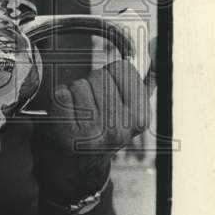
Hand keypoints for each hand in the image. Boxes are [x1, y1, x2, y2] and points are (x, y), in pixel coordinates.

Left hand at [40, 60, 151, 202]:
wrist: (78, 172)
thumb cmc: (102, 133)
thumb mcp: (130, 110)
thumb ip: (145, 78)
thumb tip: (154, 43)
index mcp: (140, 118)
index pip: (122, 68)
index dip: (112, 78)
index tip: (110, 98)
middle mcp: (120, 127)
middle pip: (99, 75)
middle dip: (92, 86)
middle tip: (91, 110)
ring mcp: (94, 132)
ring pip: (79, 83)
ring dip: (75, 95)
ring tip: (79, 116)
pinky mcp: (68, 135)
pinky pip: (61, 94)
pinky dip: (59, 101)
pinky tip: (66, 118)